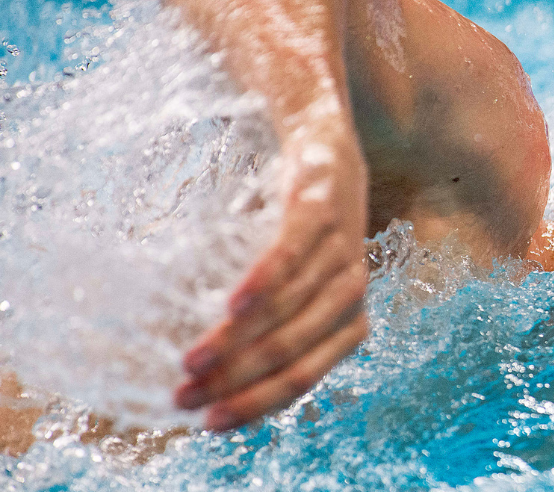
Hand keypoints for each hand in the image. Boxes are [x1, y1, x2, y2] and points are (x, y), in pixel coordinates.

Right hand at [174, 119, 369, 429]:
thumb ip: (264, 327)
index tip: (207, 423)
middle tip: (183, 395)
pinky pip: (290, 254)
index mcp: (349, 322)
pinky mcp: (320, 211)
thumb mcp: (293, 286)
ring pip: (286, 307)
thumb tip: (200, 377)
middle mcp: (351, 291)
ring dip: (235, 340)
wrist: (324, 149)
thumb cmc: (301, 233)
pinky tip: (231, 305)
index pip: (302, 378)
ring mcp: (339, 249)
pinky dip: (262, 283)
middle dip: (235, 380)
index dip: (255, 404)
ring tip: (189, 359)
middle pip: (291, 350)